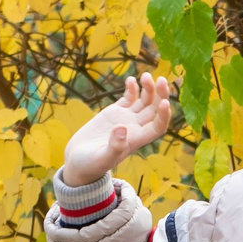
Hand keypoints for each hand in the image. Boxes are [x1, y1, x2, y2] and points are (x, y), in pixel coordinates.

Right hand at [58, 74, 176, 189]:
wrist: (77, 162)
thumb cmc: (90, 165)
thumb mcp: (101, 159)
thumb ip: (114, 146)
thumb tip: (122, 128)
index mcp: (136, 140)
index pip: (158, 127)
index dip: (164, 115)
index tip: (165, 102)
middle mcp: (135, 128)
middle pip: (155, 110)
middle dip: (161, 95)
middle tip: (161, 79)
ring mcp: (126, 119)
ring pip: (144, 101)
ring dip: (148, 88)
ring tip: (145, 75)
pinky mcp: (115, 113)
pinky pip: (129, 98)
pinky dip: (132, 88)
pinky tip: (131, 79)